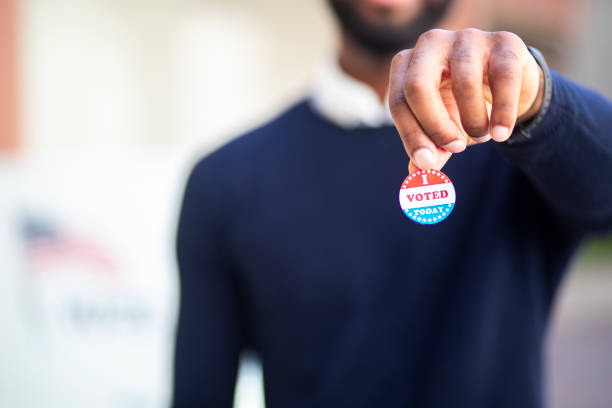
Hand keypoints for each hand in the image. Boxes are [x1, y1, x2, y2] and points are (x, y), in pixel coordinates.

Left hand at [388, 28, 544, 172]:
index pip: (398, 101)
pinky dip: (503, 113)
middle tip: (454, 149)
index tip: (427, 162)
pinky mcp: (504, 42)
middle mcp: (431, 44)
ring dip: (473, 122)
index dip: (411, 135)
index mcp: (407, 64)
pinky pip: (503, 79)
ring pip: (464, 83)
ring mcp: (467, 38)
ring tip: (481, 136)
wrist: (508, 85)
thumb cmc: (462, 106)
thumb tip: (417, 172)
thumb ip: (430, 149)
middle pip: (418, 86)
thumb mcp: (442, 128)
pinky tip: (501, 133)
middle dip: (435, 126)